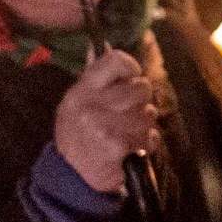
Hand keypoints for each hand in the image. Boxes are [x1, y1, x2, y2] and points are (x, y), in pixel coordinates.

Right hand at [53, 46, 158, 195]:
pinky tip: (133, 149)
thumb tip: (101, 44)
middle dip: (143, 102)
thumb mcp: (80, 103)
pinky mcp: (114, 146)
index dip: (131, 68)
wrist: (72, 178)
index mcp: (82, 89)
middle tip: (129, 116)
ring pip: (149, 113)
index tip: (131, 80)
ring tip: (129, 133)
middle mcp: (89, 104)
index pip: (115, 60)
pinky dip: (147, 143)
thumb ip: (97, 79)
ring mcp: (100, 125)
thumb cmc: (82, 135)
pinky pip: (149, 136)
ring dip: (145, 126)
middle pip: (141, 87)